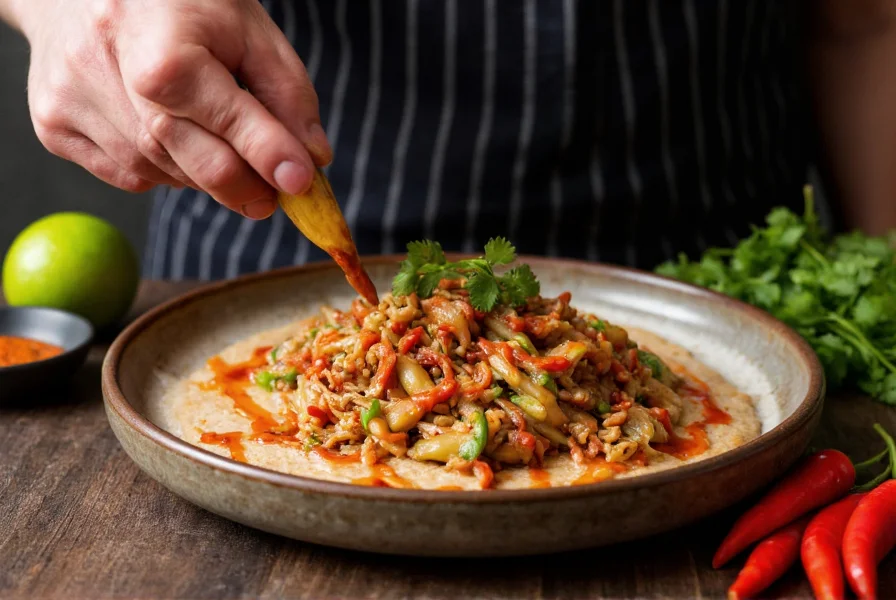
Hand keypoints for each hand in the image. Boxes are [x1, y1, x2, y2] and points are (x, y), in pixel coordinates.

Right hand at [15, 0, 330, 218]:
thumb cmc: (178, 3)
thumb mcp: (247, 28)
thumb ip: (286, 94)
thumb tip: (312, 159)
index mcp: (164, 54)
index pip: (232, 125)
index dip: (274, 160)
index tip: (303, 185)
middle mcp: (111, 80)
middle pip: (197, 166)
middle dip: (245, 188)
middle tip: (271, 196)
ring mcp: (74, 106)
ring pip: (164, 176)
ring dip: (200, 172)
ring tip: (205, 129)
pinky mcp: (54, 126)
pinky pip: (127, 175)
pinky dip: (159, 166)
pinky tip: (162, 127)